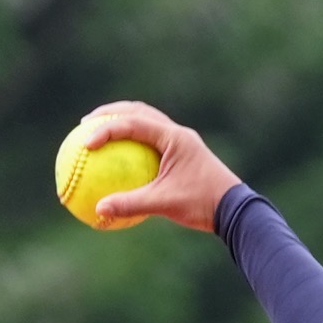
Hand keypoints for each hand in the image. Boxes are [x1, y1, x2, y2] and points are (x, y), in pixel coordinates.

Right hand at [72, 100, 240, 233]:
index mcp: (174, 137)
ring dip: (122, 125)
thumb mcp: (165, 204)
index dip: (106, 129)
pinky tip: (118, 163)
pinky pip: (152, 144)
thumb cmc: (203, 204)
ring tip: (98, 136)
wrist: (236, 211)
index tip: (85, 143)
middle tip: (85, 125)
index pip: (133, 123)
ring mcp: (181, 143)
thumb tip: (99, 210)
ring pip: (145, 124)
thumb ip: (131, 204)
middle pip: (137, 112)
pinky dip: (133, 147)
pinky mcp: (182, 155)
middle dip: (109, 114)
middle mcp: (177, 134)